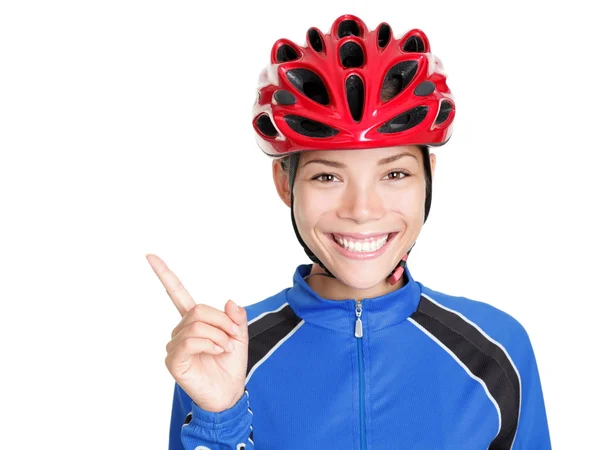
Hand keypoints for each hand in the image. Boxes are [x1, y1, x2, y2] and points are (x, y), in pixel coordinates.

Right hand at [147, 254, 247, 412]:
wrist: (229, 393)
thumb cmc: (230, 364)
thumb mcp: (239, 336)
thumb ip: (236, 317)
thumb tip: (229, 301)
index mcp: (194, 321)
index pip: (176, 293)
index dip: (164, 274)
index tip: (149, 255)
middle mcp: (180, 330)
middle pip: (199, 309)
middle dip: (222, 321)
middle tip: (232, 336)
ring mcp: (175, 345)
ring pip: (197, 325)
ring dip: (218, 335)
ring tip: (224, 348)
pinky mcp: (174, 360)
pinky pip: (190, 341)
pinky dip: (209, 343)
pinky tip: (216, 351)